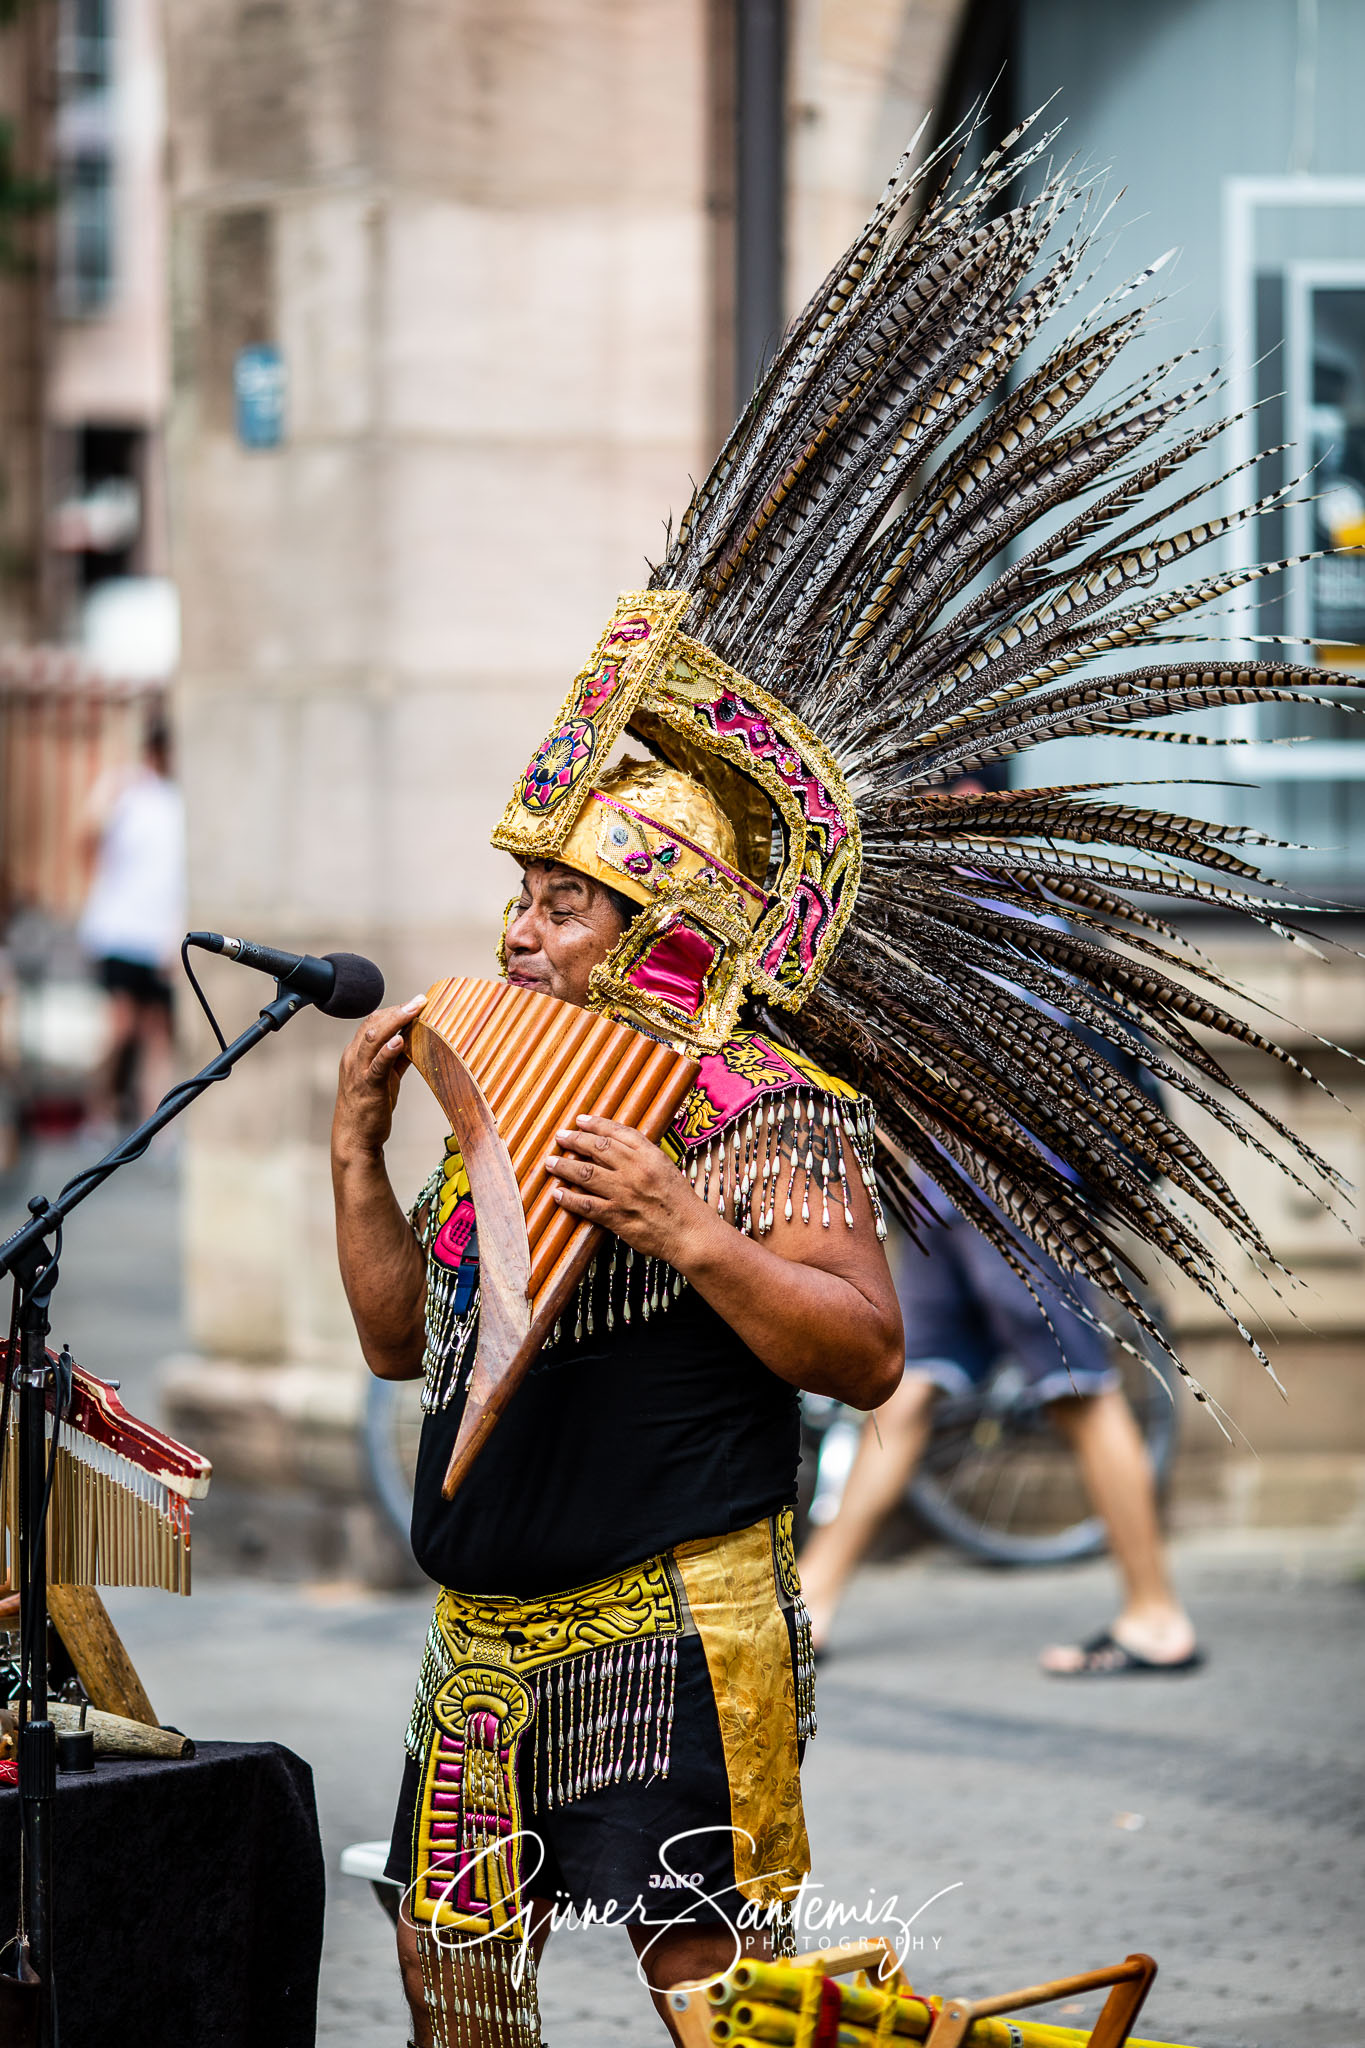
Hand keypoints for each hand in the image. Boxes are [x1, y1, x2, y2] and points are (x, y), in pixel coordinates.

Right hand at [333, 995, 426, 1162]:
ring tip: (414, 1010)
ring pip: (373, 1038)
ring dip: (395, 1021)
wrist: (355, 1138)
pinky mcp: (368, 1087)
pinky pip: (377, 1065)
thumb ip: (396, 1058)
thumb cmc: (369, 1108)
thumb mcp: (384, 1078)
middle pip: (372, 1024)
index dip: (394, 1010)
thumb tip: (416, 1039)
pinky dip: (388, 1050)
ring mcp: (359, 1072)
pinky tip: (400, 1040)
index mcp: (356, 1054)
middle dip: (398, 1010)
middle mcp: (354, 1058)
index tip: (416, 1002)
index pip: (372, 1022)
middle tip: (421, 1000)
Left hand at [545, 1115, 704, 1263]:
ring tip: (550, 1162)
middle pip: (597, 1148)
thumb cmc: (680, 1202)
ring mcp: (624, 1193)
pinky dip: (569, 1198)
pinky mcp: (617, 1216)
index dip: (595, 1124)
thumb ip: (643, 1157)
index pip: (617, 1132)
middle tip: (560, 1137)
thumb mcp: (666, 1168)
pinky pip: (586, 1204)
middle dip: (574, 1140)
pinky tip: (558, 1193)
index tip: (580, 1121)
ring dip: (564, 1166)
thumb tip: (616, 1148)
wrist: (690, 1232)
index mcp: (650, 1155)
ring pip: (586, 1173)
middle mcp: (635, 1170)